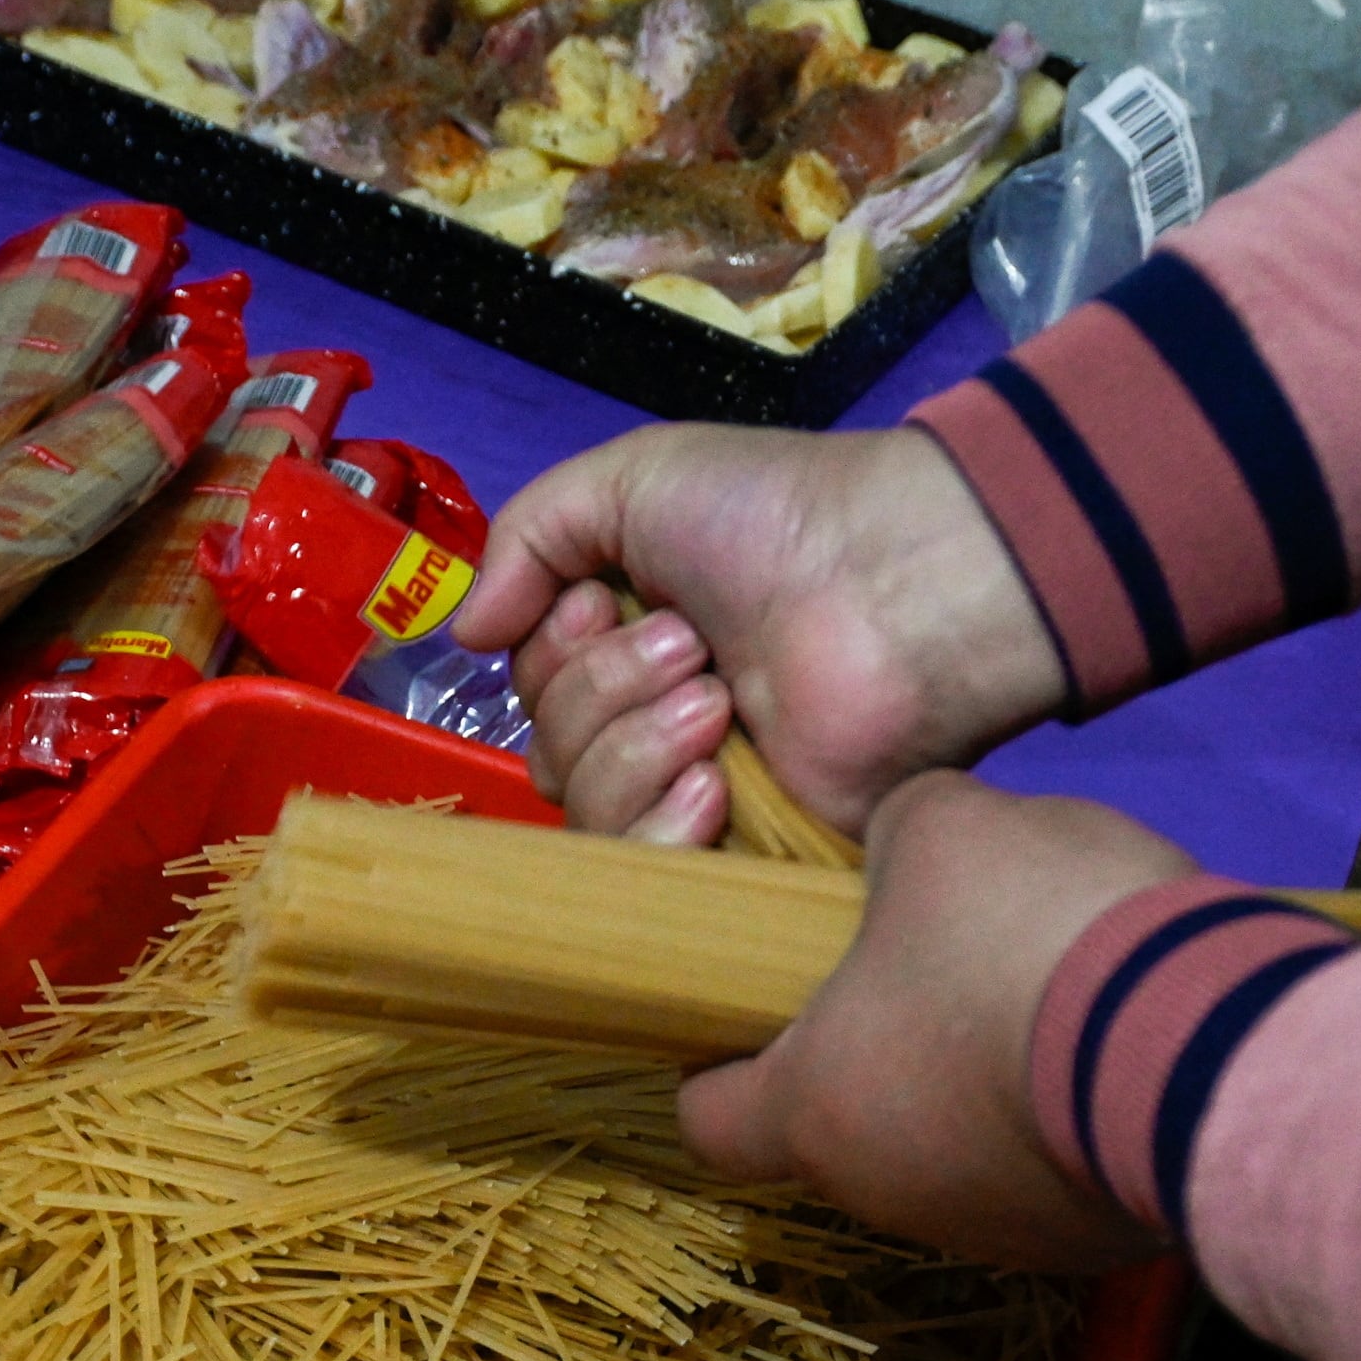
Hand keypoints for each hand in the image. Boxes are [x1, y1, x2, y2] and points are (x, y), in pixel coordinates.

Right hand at [451, 424, 1064, 844]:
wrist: (895, 582)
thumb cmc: (779, 515)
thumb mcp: (630, 481)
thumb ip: (527, 537)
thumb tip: (464, 635)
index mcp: (632, 645)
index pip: (532, 693)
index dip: (549, 654)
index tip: (603, 602)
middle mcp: (660, 723)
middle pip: (549, 755)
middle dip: (599, 692)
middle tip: (693, 644)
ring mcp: (704, 796)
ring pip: (585, 813)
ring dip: (633, 746)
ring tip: (719, 699)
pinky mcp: (746, 859)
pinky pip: (645, 878)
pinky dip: (659, 827)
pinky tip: (715, 784)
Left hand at [679, 772, 1198, 1268]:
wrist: (1210, 1040)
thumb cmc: (1028, 934)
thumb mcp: (946, 828)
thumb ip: (900, 836)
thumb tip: (909, 848)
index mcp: (816, 1111)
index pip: (711, 1121)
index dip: (718, 1065)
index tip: (747, 1016)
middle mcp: (892, 1196)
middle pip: (851, 1133)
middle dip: (881, 1054)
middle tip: (932, 971)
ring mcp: (1001, 1231)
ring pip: (961, 1156)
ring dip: (985, 1086)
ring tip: (1050, 997)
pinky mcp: (1098, 1241)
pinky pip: (1060, 1170)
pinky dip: (1071, 1115)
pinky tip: (1119, 1047)